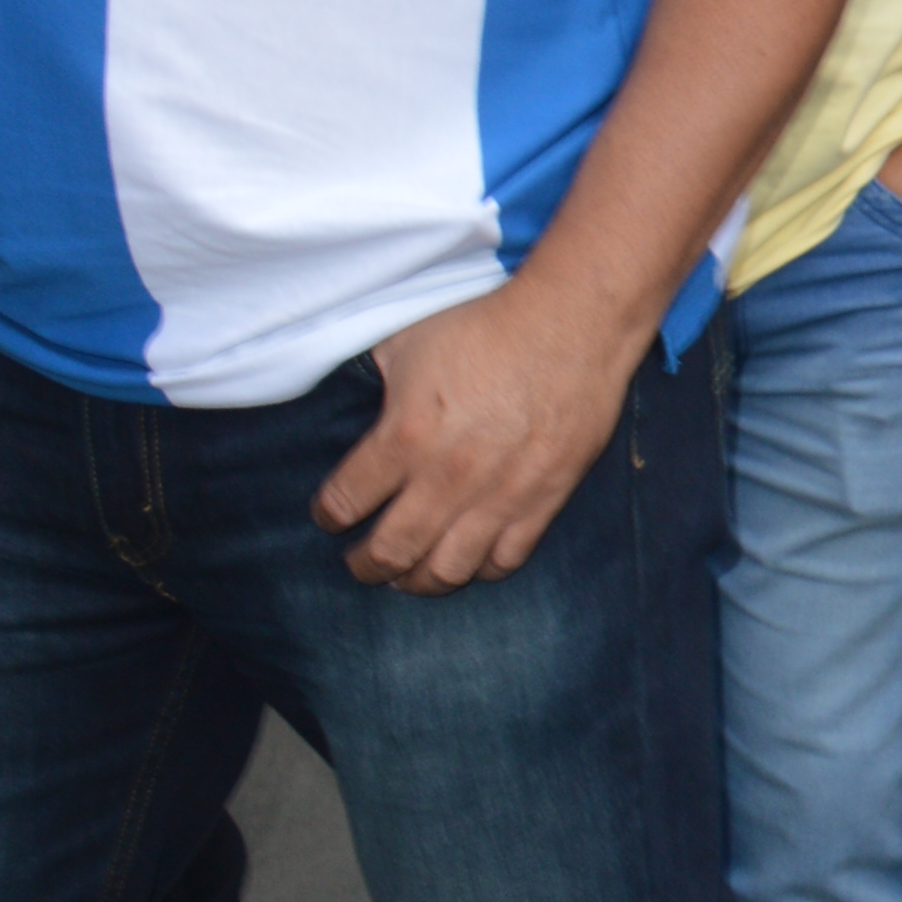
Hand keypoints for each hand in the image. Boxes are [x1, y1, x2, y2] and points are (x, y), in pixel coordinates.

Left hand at [310, 272, 643, 592]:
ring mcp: (500, 494)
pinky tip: (467, 558)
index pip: (344, 502)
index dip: (328, 516)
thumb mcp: (407, 343)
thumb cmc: (486, 326)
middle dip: (364, 565)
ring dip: (417, 581)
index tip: (330, 517)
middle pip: (389, 553)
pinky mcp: (545, 498)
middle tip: (360, 562)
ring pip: (446, 571)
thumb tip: (356, 406)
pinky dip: (479, 569)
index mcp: (404, 435)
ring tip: (409, 574)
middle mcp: (448, 477)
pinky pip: (506, 559)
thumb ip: (376, 387)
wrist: (573, 321)